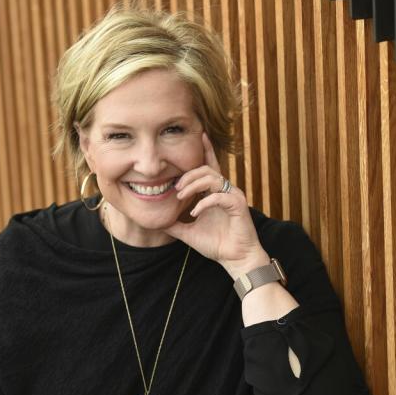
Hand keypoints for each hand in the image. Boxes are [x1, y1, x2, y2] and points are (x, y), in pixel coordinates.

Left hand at [166, 133, 269, 277]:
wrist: (235, 259)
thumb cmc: (217, 245)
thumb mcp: (189, 232)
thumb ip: (175, 224)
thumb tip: (157, 221)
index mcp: (215, 193)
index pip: (209, 167)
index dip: (205, 150)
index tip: (199, 135)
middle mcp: (225, 191)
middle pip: (206, 169)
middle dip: (188, 174)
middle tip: (175, 186)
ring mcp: (233, 196)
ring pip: (213, 177)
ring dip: (194, 184)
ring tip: (181, 195)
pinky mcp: (238, 205)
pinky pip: (219, 195)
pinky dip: (205, 202)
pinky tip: (195, 212)